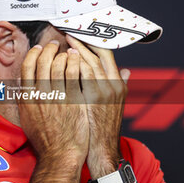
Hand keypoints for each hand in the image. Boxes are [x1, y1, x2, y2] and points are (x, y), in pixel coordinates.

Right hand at [18, 40, 88, 160]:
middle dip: (48, 48)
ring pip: (57, 64)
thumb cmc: (44, 140)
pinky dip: (74, 62)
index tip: (39, 49)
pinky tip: (78, 59)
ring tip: (70, 50)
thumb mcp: (27, 119)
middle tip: (55, 44)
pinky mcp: (71, 99)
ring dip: (63, 53)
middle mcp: (38, 94)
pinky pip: (72, 73)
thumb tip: (25, 86)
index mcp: (26, 98)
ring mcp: (55, 96)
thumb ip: (26, 100)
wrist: (59, 155)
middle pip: (41, 62)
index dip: (33, 54)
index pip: (27, 67)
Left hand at [66, 35, 130, 178]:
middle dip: (81, 42)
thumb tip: (126, 70)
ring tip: (60, 44)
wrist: (100, 148)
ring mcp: (101, 92)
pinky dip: (68, 67)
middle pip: (96, 55)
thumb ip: (120, 85)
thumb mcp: (116, 105)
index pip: (106, 55)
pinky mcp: (88, 100)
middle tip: (67, 33)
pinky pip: (77, 77)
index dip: (92, 43)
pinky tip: (57, 61)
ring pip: (86, 63)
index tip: (81, 35)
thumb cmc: (103, 126)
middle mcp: (112, 85)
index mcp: (118, 84)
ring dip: (73, 51)